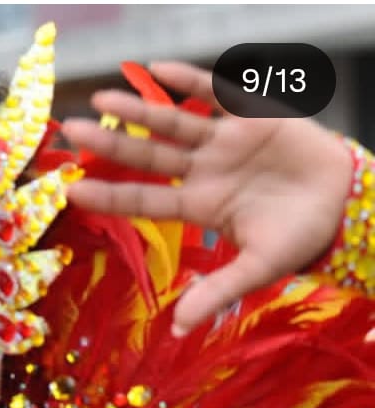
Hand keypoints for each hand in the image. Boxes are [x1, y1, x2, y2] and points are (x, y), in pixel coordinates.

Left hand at [60, 62, 354, 334]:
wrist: (346, 206)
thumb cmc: (298, 239)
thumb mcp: (255, 269)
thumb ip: (217, 293)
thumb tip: (179, 329)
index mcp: (198, 207)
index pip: (143, 199)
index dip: (109, 193)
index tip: (72, 189)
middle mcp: (202, 173)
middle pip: (147, 157)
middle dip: (110, 143)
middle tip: (70, 131)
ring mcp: (223, 143)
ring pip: (172, 123)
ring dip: (138, 109)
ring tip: (100, 97)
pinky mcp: (252, 115)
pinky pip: (215, 93)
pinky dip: (188, 81)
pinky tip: (157, 68)